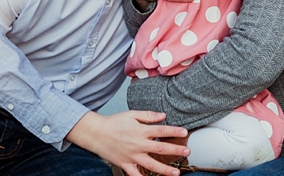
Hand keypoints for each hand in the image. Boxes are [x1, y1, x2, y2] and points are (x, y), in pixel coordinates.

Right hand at [67, 110, 188, 175]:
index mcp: (141, 131)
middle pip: (160, 149)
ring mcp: (132, 156)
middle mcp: (138, 145)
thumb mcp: (131, 114)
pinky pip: (135, 175)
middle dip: (175, 151)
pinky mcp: (125, 164)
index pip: (161, 131)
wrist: (96, 133)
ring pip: (151, 165)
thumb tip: (163, 115)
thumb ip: (148, 116)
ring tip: (176, 173)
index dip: (174, 131)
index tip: (184, 132)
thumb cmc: (114, 122)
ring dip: (165, 170)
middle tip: (187, 151)